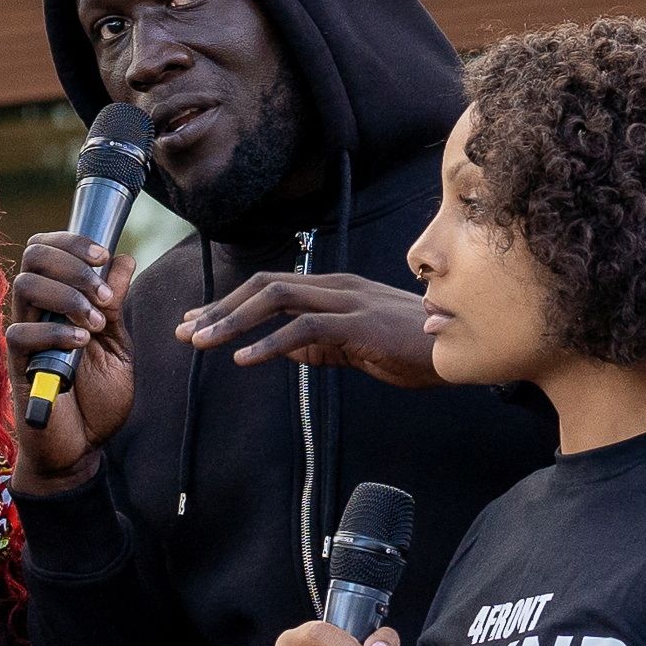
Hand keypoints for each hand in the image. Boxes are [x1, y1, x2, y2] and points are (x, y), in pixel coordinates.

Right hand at [5, 231, 135, 493]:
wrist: (82, 449)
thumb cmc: (97, 399)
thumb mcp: (118, 346)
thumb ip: (116, 306)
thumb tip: (123, 259)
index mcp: (59, 300)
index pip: (48, 248)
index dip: (72, 241)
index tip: (103, 255)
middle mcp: (37, 312)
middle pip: (33, 255)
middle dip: (73, 263)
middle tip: (102, 293)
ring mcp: (25, 337)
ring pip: (25, 286)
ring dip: (66, 296)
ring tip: (96, 323)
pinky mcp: (18, 365)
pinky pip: (21, 334)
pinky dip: (55, 332)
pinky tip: (81, 343)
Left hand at [176, 270, 439, 386]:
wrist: (460, 349)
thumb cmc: (412, 349)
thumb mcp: (354, 347)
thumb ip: (318, 344)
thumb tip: (279, 349)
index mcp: (332, 289)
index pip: (270, 288)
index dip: (229, 303)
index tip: (196, 320)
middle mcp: (334, 286)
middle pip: (263, 285)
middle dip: (219, 307)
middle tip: (185, 330)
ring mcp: (347, 301)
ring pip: (275, 298)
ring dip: (233, 320)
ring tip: (201, 342)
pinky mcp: (358, 324)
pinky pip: (304, 329)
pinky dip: (269, 344)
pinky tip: (244, 359)